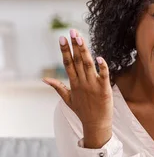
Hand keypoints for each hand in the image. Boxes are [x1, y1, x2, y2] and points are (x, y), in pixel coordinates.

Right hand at [43, 29, 112, 148]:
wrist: (96, 124)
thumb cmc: (83, 112)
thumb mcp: (67, 99)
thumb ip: (58, 87)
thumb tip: (44, 79)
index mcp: (74, 83)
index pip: (68, 63)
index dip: (65, 50)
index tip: (62, 37)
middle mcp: (82, 82)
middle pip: (77, 61)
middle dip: (75, 46)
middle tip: (72, 31)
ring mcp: (93, 85)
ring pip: (88, 64)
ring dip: (84, 51)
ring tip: (81, 38)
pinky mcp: (104, 89)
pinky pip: (104, 75)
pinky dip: (102, 67)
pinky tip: (99, 57)